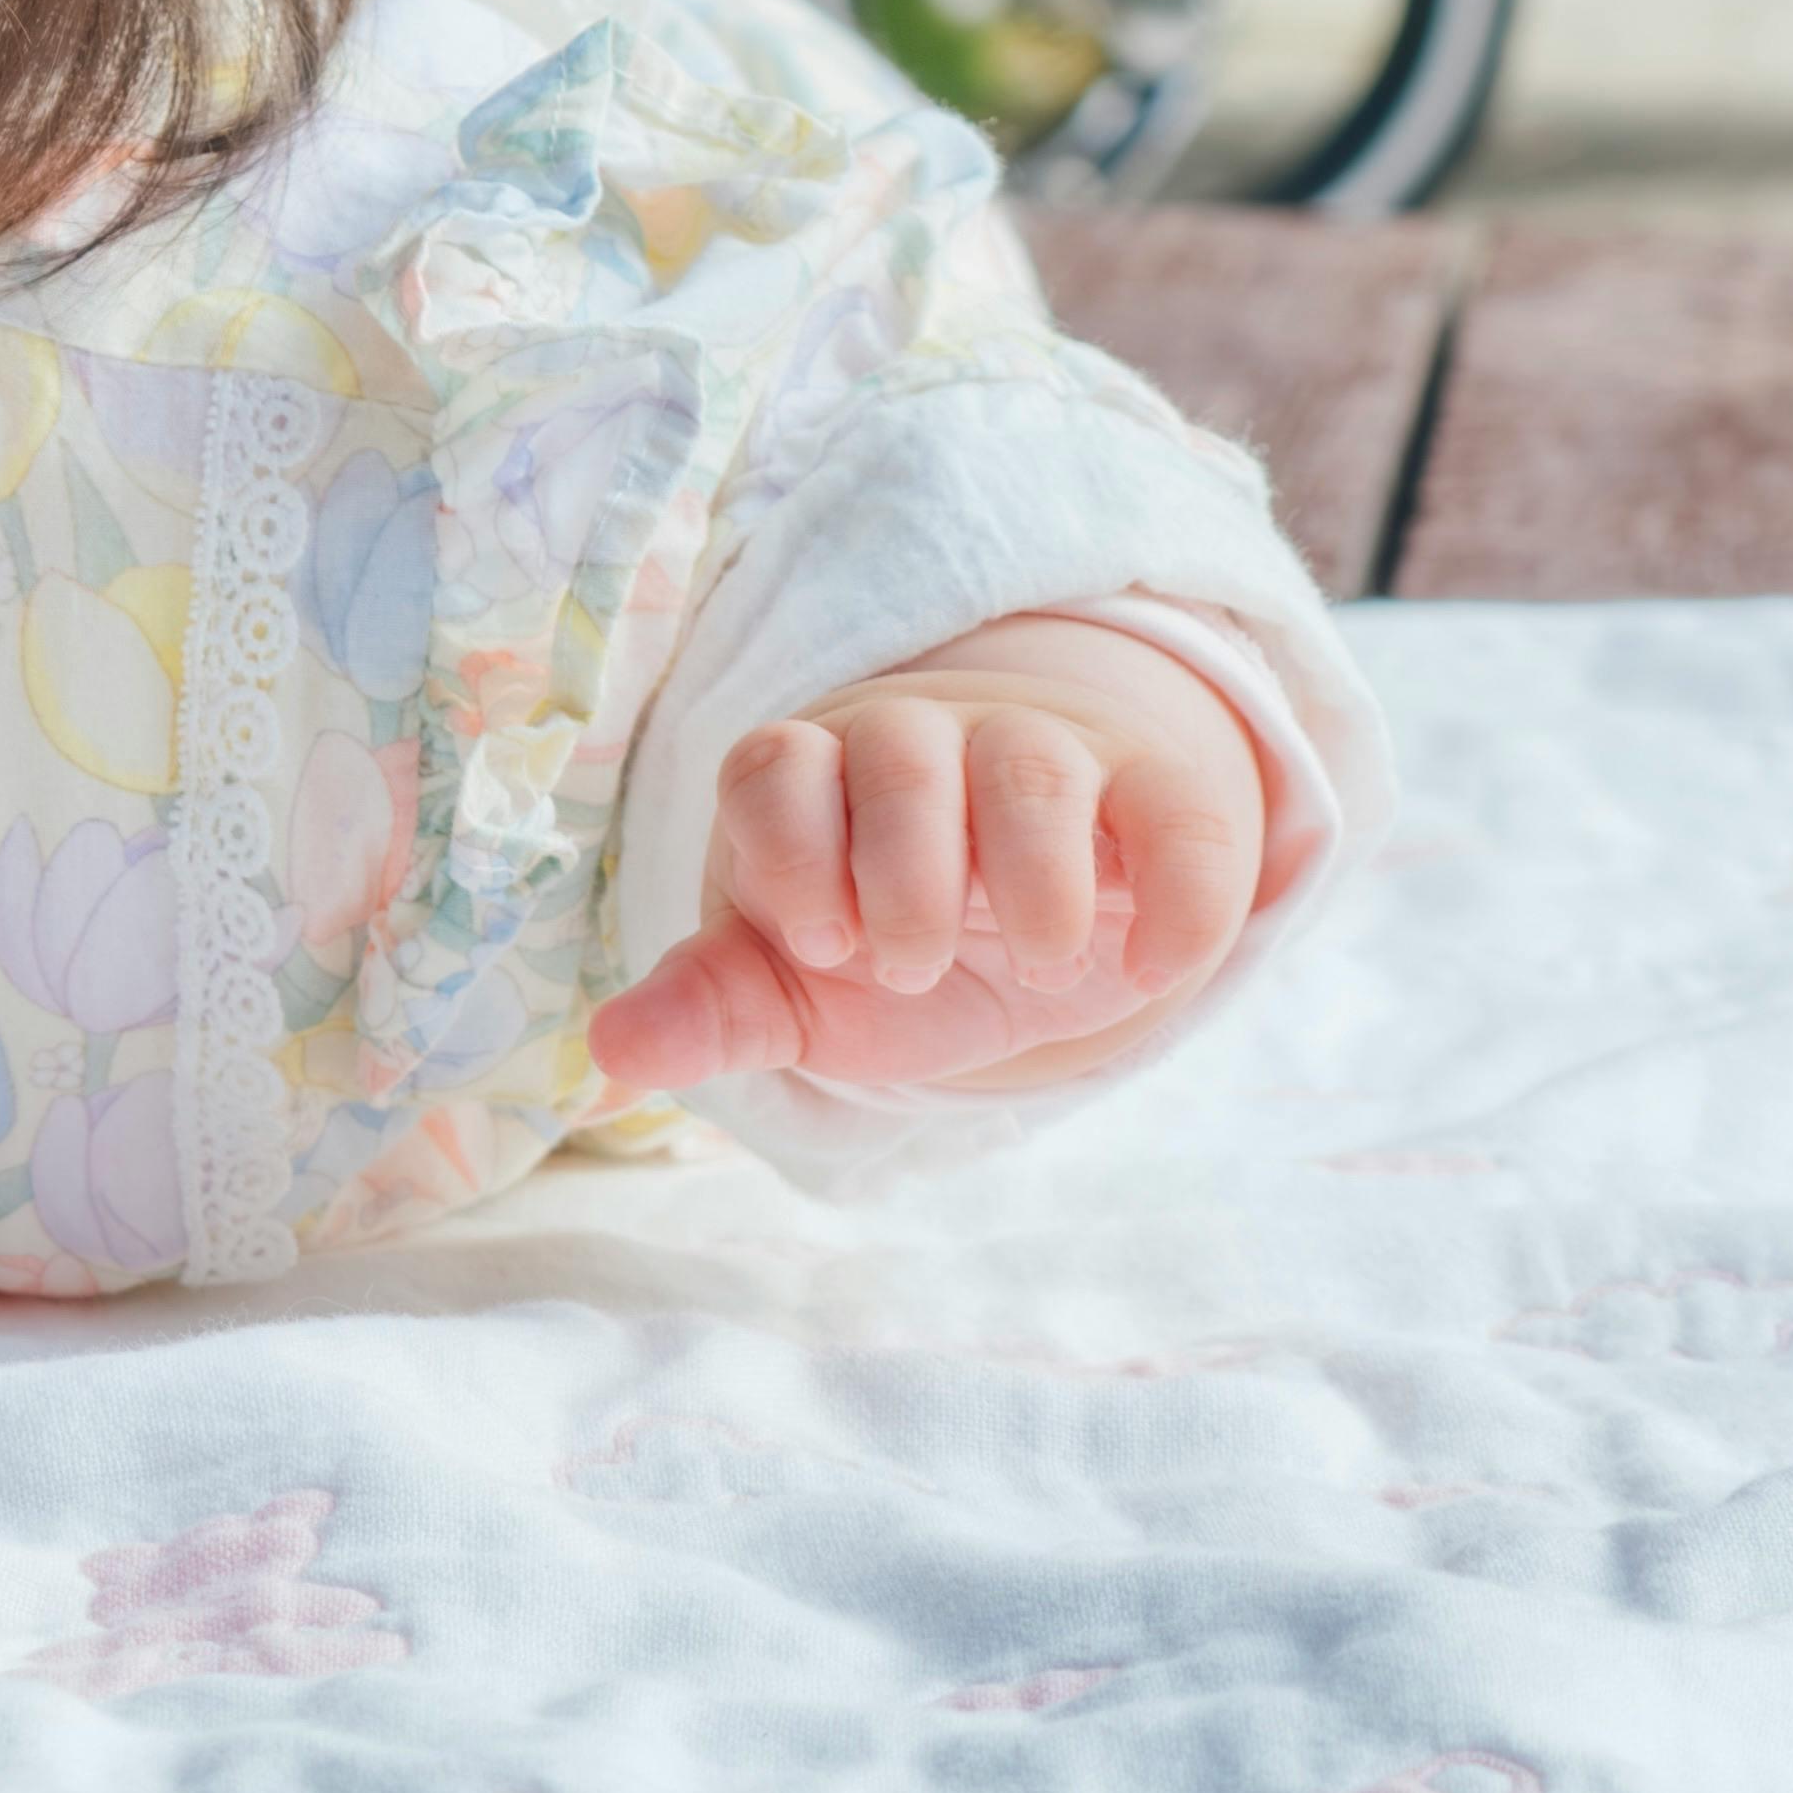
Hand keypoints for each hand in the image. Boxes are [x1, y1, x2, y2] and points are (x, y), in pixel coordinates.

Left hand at [587, 613, 1271, 1099]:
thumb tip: (615, 1050)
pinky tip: (1146, 970)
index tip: (823, 944)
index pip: (776, 765)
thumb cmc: (884, 938)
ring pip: (1032, 765)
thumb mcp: (799, 988)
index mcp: (812, 777)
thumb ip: (716, 1005)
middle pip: (901, 752)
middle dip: (904, 872)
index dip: (791, 851)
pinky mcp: (1151, 795)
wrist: (1029, 917)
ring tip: (1035, 967)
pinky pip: (1175, 811)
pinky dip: (1176, 891)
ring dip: (1033, 878)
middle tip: (910, 968)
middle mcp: (918, 743)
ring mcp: (1039, 755)